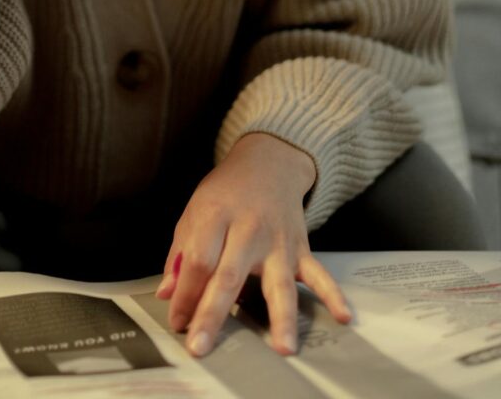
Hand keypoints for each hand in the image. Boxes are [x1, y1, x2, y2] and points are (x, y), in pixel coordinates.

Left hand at [156, 132, 350, 356]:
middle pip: (228, 275)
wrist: (268, 163)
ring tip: (282, 347)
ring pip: (278, 282)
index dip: (186, 293)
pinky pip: (318, 274)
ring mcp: (278, 241)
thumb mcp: (195, 211)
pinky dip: (332, 294)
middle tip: (201, 346)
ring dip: (280, 316)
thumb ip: (181, 253)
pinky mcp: (301, 248)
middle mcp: (247, 228)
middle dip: (212, 313)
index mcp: (215, 216)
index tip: (178, 322)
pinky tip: (342, 316)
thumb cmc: (225, 193)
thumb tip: (168, 294)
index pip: (199, 260)